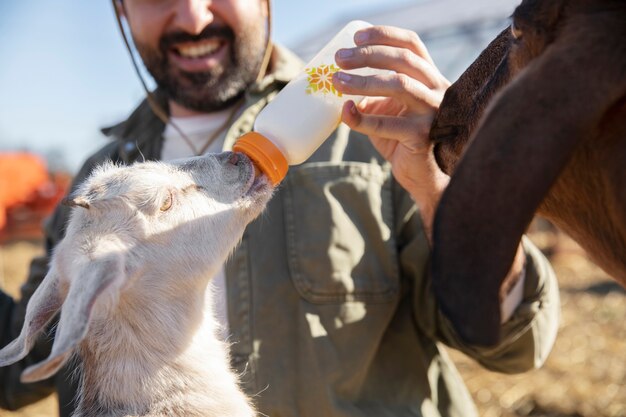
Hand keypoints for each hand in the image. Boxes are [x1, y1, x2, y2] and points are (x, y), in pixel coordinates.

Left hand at [332, 25, 450, 237]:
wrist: (419, 173)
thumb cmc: (400, 137)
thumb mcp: (384, 108)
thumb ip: (369, 92)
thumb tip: (337, 79)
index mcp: (428, 77)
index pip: (411, 44)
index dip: (384, 36)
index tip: (356, 37)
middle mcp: (436, 89)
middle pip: (403, 60)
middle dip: (368, 55)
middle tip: (340, 59)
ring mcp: (432, 112)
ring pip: (399, 85)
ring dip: (364, 81)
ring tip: (337, 81)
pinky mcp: (422, 136)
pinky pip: (388, 124)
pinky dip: (362, 118)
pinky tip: (346, 113)